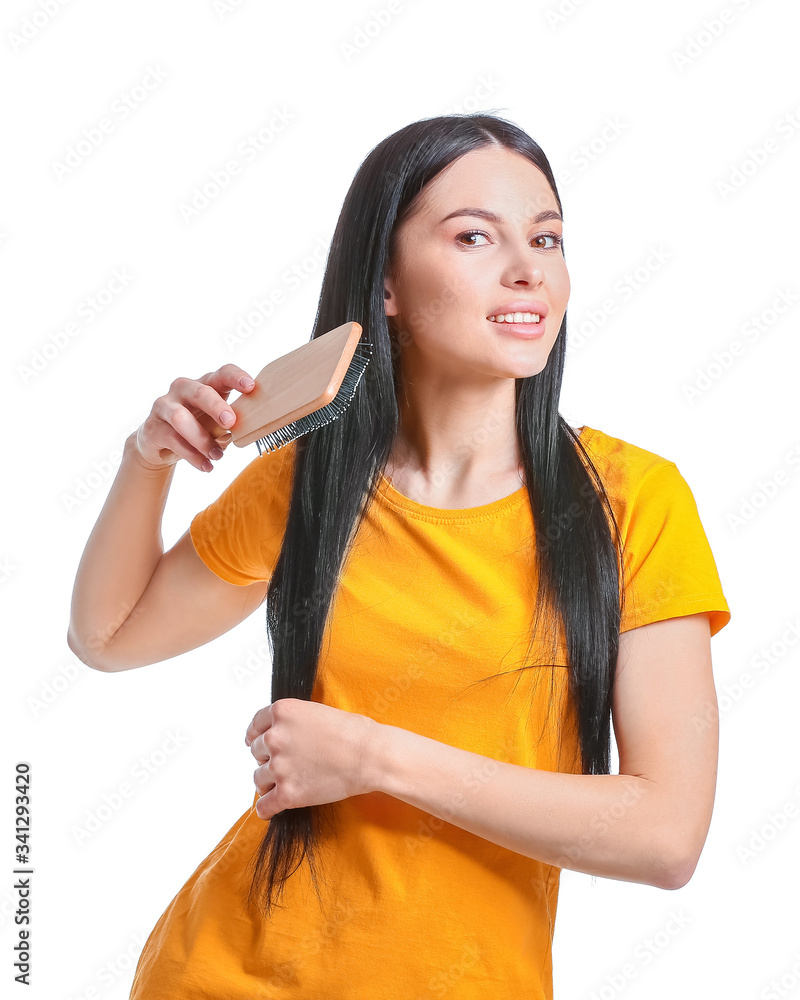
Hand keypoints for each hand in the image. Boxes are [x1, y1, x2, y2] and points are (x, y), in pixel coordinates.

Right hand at [131, 365, 256, 472]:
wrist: (159, 444)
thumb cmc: (195, 428)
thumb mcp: (215, 423)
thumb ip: (229, 422)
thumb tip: (248, 429)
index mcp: (205, 385)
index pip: (221, 374)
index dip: (235, 377)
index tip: (250, 386)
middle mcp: (183, 389)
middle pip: (200, 391)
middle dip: (216, 406)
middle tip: (230, 422)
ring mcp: (164, 406)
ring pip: (180, 417)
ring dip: (202, 438)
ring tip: (217, 455)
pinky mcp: (153, 427)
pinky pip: (172, 439)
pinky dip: (192, 456)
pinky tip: (206, 466)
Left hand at [245, 698, 381, 820]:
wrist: (369, 755)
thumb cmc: (352, 732)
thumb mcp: (315, 711)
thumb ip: (293, 721)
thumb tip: (281, 735)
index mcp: (282, 712)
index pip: (255, 726)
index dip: (257, 736)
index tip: (257, 742)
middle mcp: (275, 737)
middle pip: (256, 752)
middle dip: (269, 758)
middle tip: (287, 763)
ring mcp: (279, 766)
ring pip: (258, 778)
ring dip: (268, 782)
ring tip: (286, 783)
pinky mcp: (288, 793)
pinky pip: (264, 806)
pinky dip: (267, 808)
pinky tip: (272, 808)